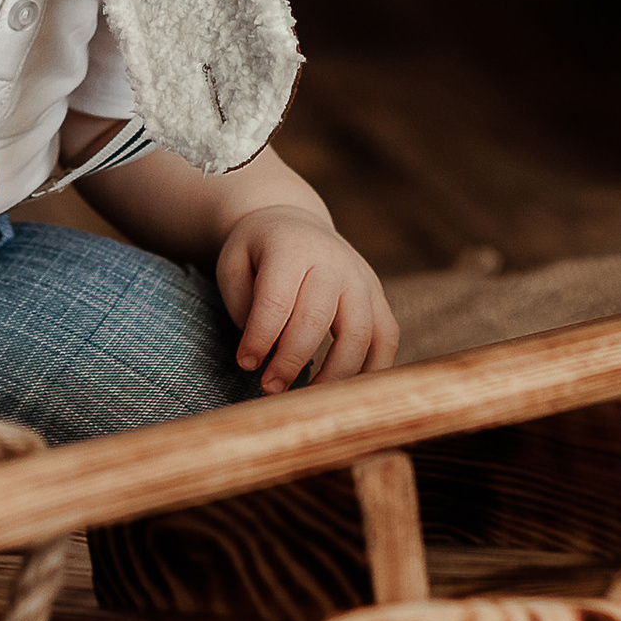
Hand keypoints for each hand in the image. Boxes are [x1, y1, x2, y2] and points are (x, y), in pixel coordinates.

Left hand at [215, 209, 402, 390]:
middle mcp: (332, 261)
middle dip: (291, 360)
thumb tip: (265, 353)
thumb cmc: (258, 253)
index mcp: (292, 248)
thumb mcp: (233, 264)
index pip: (277, 300)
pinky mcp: (378, 296)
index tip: (246, 364)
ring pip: (360, 333)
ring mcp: (361, 278)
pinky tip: (348, 391)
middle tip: (270, 389)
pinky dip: (374, 369)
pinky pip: (387, 337)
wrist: (293, 222)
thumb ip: (245, 306)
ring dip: (334, 374)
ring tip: (307, 398)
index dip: (261, 337)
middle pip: (317, 319)